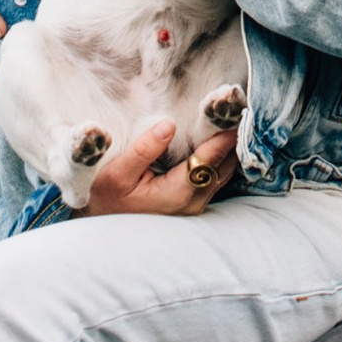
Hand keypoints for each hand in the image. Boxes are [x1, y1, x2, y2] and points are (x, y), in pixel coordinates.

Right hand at [83, 116, 238, 214]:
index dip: (224, 135)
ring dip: (229, 148)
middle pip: (224, 165)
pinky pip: (216, 178)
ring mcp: (195, 206)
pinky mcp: (193, 204)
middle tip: (237, 107)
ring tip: (232, 118)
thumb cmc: (106, 200)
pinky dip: (221, 158)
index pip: (209, 159)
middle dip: (231, 137)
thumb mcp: (117, 174)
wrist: (105, 233)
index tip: (234, 111)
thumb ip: (144, 149)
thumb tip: (169, 124)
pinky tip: (219, 139)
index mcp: (176, 193)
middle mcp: (192, 202)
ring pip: (224, 173)